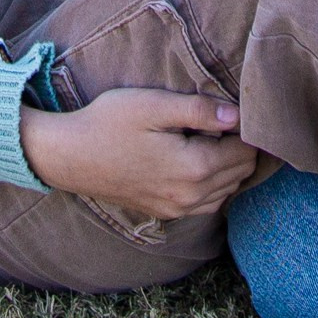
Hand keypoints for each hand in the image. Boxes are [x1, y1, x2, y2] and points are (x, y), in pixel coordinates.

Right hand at [20, 88, 256, 220]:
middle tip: (217, 119)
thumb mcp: (153, 105)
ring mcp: (179, 209)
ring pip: (228, 189)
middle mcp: (192, 196)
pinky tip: (194, 160)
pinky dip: (212, 183)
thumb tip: (238, 115)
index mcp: (194, 167)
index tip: (228, 108)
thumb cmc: (109, 123)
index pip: (246, 150)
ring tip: (207, 137)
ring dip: (228, 165)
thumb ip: (199, 109)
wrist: (70, 156)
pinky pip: (208, 202)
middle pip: (242, 172)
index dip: (244, 126)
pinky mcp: (167, 212)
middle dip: (239, 145)